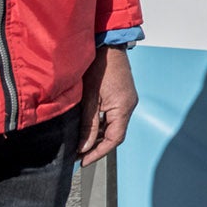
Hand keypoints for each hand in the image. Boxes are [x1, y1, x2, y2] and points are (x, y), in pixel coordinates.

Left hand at [79, 46, 136, 165]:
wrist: (107, 44)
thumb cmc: (99, 67)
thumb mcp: (90, 98)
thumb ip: (88, 124)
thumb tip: (84, 146)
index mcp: (124, 107)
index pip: (114, 139)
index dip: (98, 153)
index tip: (82, 162)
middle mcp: (129, 105)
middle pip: (115, 134)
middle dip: (96, 146)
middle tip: (77, 154)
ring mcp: (126, 100)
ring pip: (113, 125)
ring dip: (98, 136)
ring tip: (80, 143)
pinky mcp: (121, 95)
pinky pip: (113, 116)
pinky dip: (101, 124)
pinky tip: (88, 126)